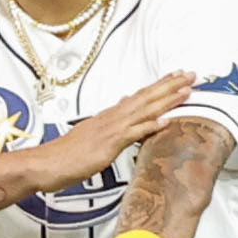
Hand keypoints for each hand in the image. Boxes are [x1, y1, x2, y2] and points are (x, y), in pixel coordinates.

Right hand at [27, 71, 194, 189]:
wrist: (45, 163)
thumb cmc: (65, 155)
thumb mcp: (91, 136)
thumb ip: (107, 126)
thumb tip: (120, 116)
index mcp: (109, 116)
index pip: (139, 96)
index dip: (159, 86)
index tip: (176, 76)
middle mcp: (112, 117)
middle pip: (146, 97)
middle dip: (170, 84)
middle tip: (191, 74)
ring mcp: (111, 129)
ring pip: (144, 109)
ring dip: (167, 99)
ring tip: (187, 89)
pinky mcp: (108, 144)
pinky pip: (133, 132)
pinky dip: (150, 125)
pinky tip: (166, 120)